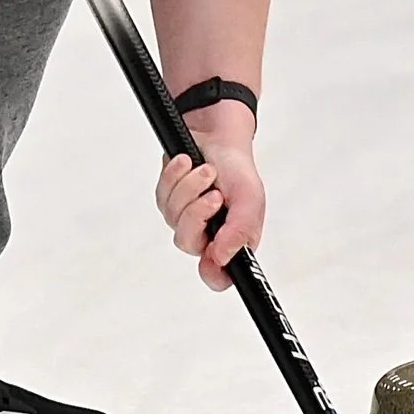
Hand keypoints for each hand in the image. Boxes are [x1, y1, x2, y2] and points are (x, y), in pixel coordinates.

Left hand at [154, 110, 264, 290]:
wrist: (219, 137)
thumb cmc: (238, 171)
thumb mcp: (250, 199)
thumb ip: (241, 231)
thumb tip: (223, 259)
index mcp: (230, 242)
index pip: (218, 276)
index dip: (214, 273)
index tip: (212, 256)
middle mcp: (205, 235)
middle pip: (188, 242)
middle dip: (198, 213)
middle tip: (214, 194)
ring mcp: (183, 218)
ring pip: (173, 216)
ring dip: (190, 187)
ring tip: (207, 170)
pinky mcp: (167, 199)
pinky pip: (163, 194)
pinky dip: (176, 175)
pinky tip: (188, 163)